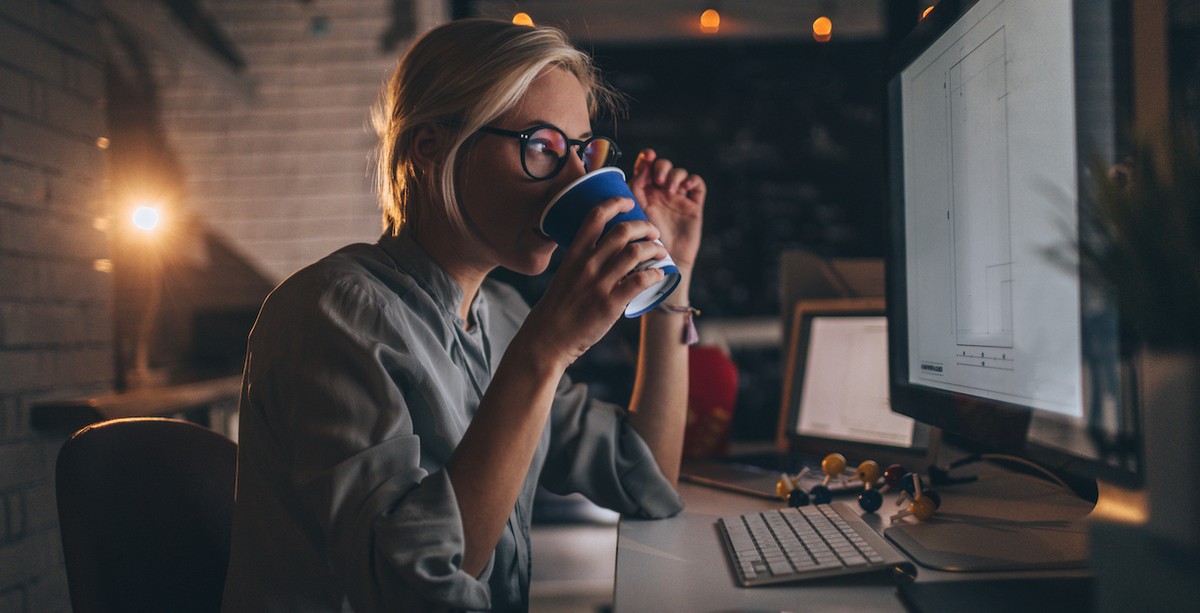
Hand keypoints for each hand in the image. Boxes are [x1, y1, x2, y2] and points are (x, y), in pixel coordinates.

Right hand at [522, 197, 669, 365]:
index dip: (615, 202)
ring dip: (655, 248)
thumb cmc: (558, 306)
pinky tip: (659, 275)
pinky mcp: (610, 304)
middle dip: (645, 226)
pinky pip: (640, 281)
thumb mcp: (566, 274)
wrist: (548, 338)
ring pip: (635, 253)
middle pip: (623, 230)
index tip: (629, 202)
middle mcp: (587, 264)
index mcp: (575, 253)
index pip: (595, 216)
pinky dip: (655, 274)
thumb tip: (611, 252)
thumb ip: (585, 261)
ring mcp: (599, 284)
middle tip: (653, 232)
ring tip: (660, 251)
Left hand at [628, 149, 705, 270]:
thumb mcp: (632, 216)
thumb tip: (637, 170)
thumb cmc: (641, 245)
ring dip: (674, 175)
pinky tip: (684, 188)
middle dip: (661, 167)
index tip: (647, 157)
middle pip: (663, 166)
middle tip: (657, 180)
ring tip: (669, 189)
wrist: (662, 266)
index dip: (647, 158)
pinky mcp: (693, 207)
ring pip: (680, 173)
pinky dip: (691, 180)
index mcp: (643, 194)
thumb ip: (632, 193)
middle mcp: (660, 195)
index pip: (646, 167)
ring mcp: (678, 200)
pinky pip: (697, 185)